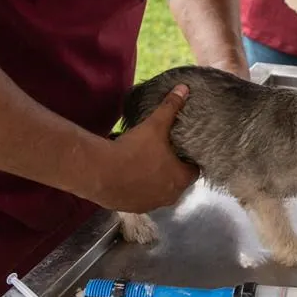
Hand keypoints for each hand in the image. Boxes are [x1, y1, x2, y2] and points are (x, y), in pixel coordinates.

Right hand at [84, 85, 198, 213]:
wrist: (100, 172)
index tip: (184, 150)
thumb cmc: (135, 149)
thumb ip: (171, 107)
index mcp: (180, 179)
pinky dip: (139, 187)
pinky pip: (141, 196)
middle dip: (173, 169)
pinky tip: (130, 173)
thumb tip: (184, 88)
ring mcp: (150, 204)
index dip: (190, 160)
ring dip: (155, 179)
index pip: (195, 171)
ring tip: (146, 161)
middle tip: (165, 153)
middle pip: (177, 182)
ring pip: (158, 190)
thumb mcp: (155, 125)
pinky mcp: (132, 208)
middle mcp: (169, 196)